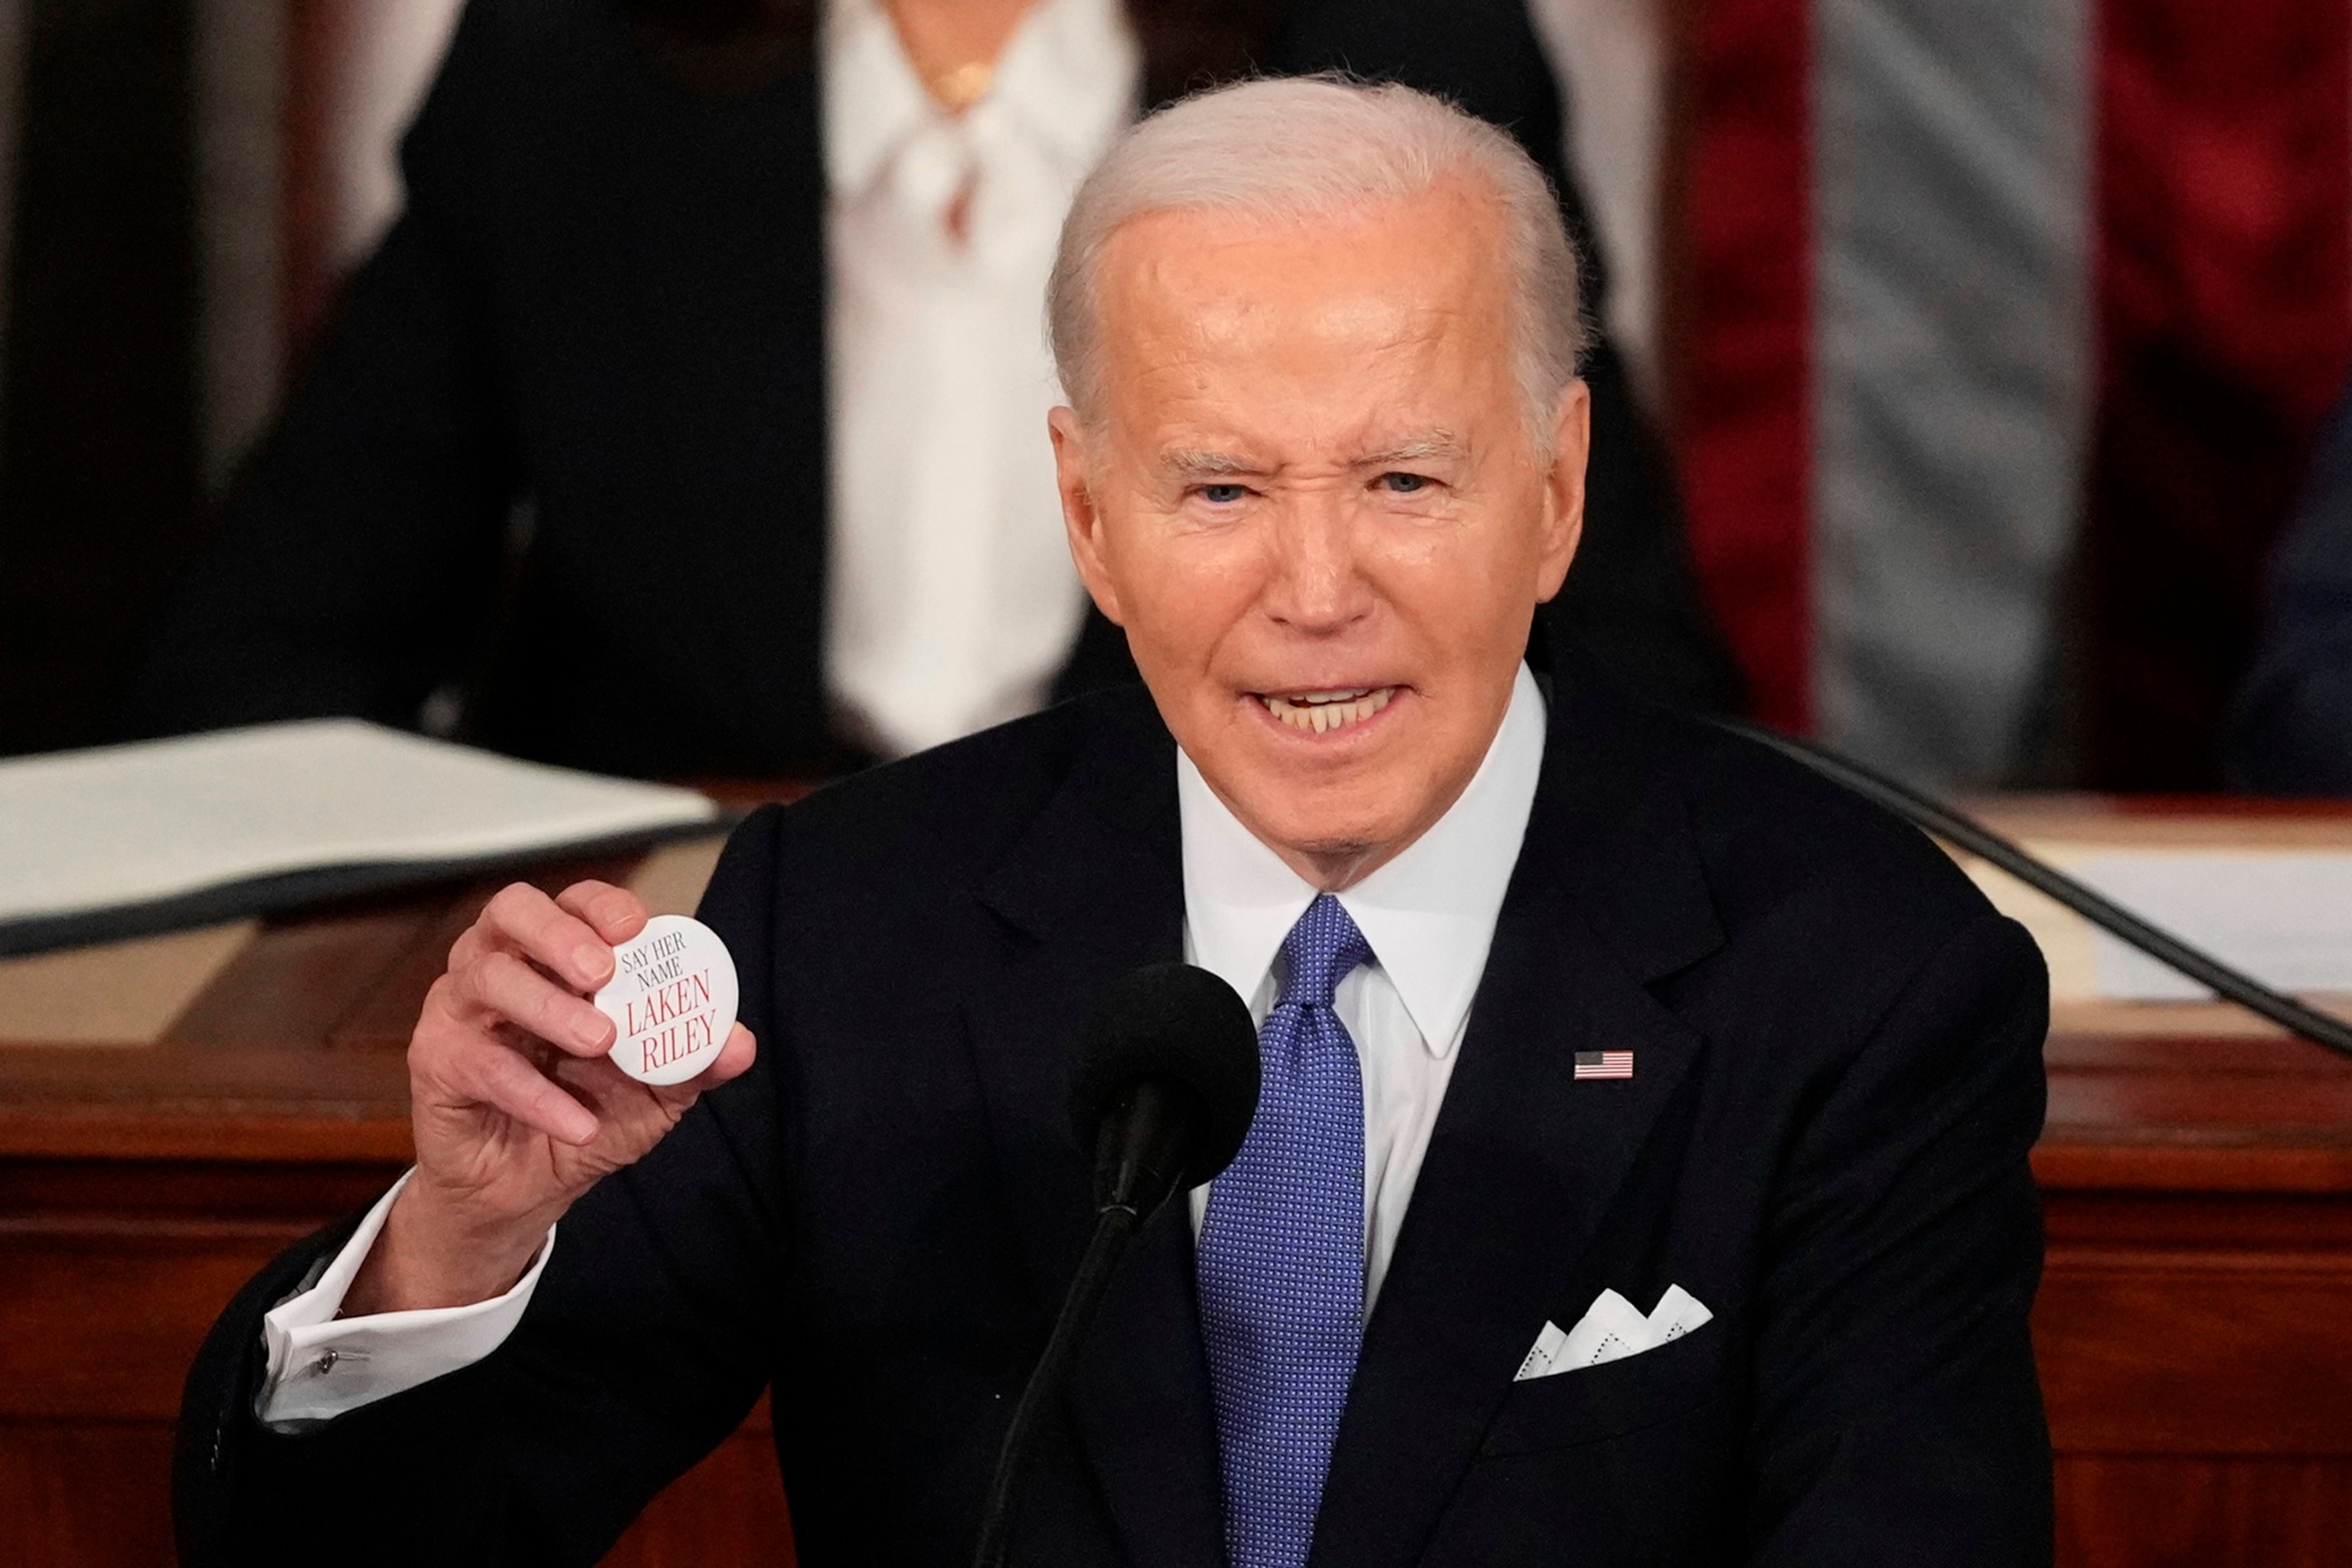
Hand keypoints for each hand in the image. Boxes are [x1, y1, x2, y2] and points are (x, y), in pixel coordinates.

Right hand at [345, 880, 755, 1313]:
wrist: (526, 1190)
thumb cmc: (588, 1114)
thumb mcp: (655, 1090)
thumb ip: (693, 1059)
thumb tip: (740, 1044)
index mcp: (555, 954)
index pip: (573, 901)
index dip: (602, 906)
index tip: (637, 929)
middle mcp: (500, 964)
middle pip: (511, 911)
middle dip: (558, 933)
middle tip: (602, 972)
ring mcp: (461, 1009)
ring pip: (487, 978)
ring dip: (548, 1007)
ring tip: (601, 1041)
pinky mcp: (436, 1060)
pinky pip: (480, 1063)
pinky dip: (534, 1093)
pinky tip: (576, 1121)